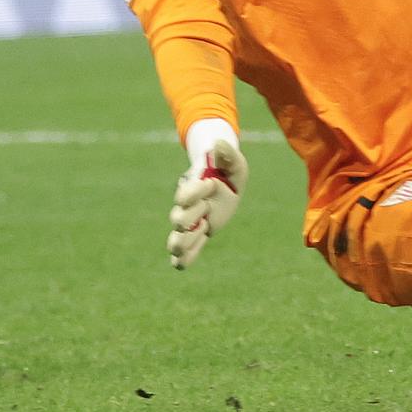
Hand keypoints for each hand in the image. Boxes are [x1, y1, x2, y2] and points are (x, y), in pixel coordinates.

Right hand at [167, 119, 246, 269]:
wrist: (224, 180)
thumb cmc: (228, 168)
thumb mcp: (233, 160)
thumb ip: (227, 153)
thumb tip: (218, 145)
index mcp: (196, 186)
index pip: (187, 192)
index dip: (192, 192)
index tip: (202, 188)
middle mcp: (190, 205)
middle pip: (179, 218)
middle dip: (189, 219)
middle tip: (204, 217)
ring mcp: (193, 221)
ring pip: (178, 236)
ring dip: (182, 243)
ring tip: (181, 247)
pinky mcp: (200, 233)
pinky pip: (188, 250)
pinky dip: (184, 258)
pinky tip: (179, 265)